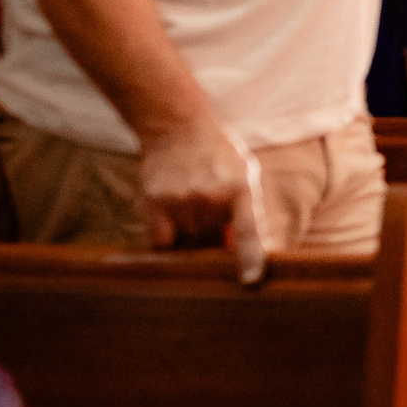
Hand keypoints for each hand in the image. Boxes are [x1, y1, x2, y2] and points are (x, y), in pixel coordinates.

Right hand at [135, 115, 267, 284]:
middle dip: (214, 241)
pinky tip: (171, 223)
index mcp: (241, 187)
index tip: (250, 281)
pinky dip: (168, 241)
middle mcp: (211, 195)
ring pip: (187, 244)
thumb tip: (240, 250)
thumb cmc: (217, 155)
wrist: (177, 126)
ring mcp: (181, 199)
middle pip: (213, 243)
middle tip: (210, 222)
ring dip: (190, 239)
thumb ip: (246, 210)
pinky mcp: (155, 201)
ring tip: (191, 209)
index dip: (250, 258)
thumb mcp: (243, 174)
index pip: (248, 231)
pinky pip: (162, 242)